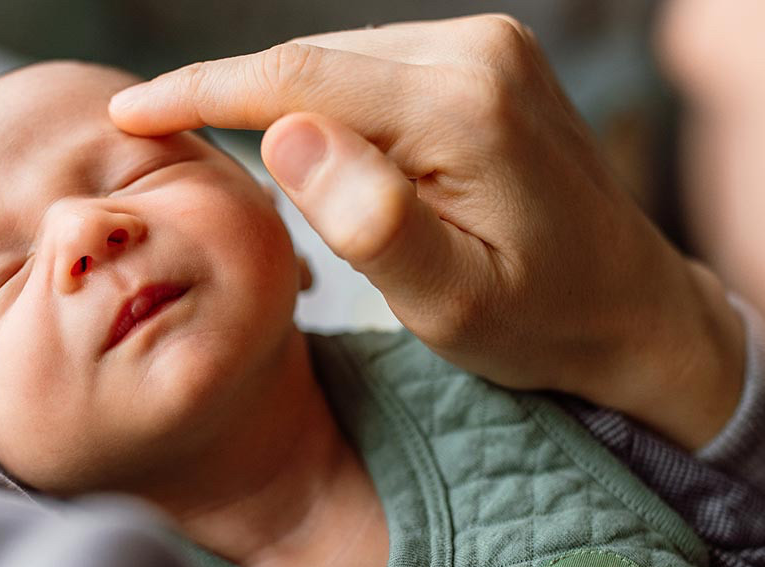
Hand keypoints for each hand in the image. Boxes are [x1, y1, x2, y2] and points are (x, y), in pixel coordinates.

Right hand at [110, 15, 744, 449]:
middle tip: (155, 133)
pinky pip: (378, 66)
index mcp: (465, 108)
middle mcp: (480, 51)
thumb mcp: (453, 303)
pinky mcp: (490, 58)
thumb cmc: (542, 323)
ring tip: (224, 148)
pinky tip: (309, 143)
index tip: (131, 112)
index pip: (300, 79)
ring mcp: (490, 46)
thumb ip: (373, 223)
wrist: (633, 307)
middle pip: (315, 60)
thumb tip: (285, 135)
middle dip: (231, 95)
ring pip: (341, 60)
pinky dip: (329, 100)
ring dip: (281, 101)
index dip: (203, 91)